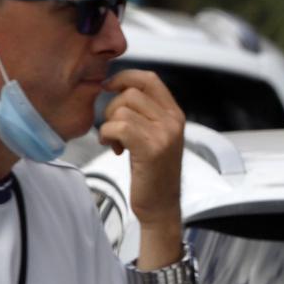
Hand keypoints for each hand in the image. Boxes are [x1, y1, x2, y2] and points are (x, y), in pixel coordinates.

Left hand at [100, 71, 184, 228]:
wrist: (161, 206)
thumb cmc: (153, 173)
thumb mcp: (156, 136)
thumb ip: (145, 113)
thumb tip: (119, 89)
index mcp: (175, 114)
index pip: (149, 79)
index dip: (125, 77)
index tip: (109, 86)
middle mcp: (173, 121)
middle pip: (132, 92)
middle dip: (112, 107)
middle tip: (113, 128)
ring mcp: (164, 134)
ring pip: (123, 109)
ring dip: (109, 124)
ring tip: (114, 141)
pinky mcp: (151, 149)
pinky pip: (119, 126)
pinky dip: (108, 135)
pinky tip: (113, 147)